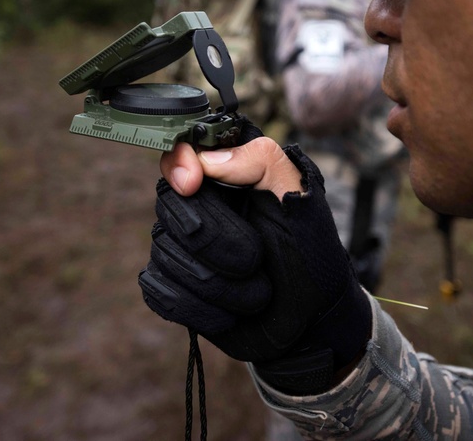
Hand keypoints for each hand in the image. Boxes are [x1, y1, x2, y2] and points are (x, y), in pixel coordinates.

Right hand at [139, 127, 370, 394]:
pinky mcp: (171, 286)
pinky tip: (229, 312)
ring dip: (218, 284)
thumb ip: (262, 162)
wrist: (312, 318)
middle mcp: (195, 205)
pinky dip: (200, 308)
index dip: (178, 164)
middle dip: (218, 243)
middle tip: (256, 259)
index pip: (179, 155)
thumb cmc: (310, 251)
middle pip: (171, 208)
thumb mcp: (301, 198)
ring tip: (256, 291)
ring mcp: (179, 246)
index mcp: (226, 174)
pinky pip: (160, 292)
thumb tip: (205, 161)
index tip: (193, 184)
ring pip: (166, 254)